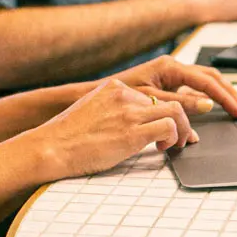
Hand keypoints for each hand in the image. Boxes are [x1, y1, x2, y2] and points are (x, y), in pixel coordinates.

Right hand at [27, 79, 195, 180]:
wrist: (52, 146)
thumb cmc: (68, 136)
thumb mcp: (93, 110)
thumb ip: (114, 110)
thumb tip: (133, 124)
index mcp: (114, 87)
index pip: (152, 95)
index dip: (164, 112)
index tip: (169, 125)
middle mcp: (124, 95)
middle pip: (169, 99)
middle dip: (182, 120)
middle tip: (183, 138)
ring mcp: (129, 113)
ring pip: (176, 111)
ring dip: (184, 130)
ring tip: (179, 144)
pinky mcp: (132, 133)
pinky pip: (169, 128)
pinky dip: (174, 139)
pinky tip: (163, 149)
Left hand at [113, 55, 236, 119]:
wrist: (99, 95)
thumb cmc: (120, 95)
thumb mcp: (151, 100)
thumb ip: (180, 103)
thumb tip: (207, 105)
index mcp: (169, 67)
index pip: (206, 81)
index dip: (225, 97)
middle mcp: (173, 67)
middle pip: (210, 77)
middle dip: (229, 92)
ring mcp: (171, 75)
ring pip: (204, 82)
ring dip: (220, 94)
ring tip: (234, 109)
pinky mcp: (168, 84)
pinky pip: (193, 90)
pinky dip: (205, 100)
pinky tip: (213, 111)